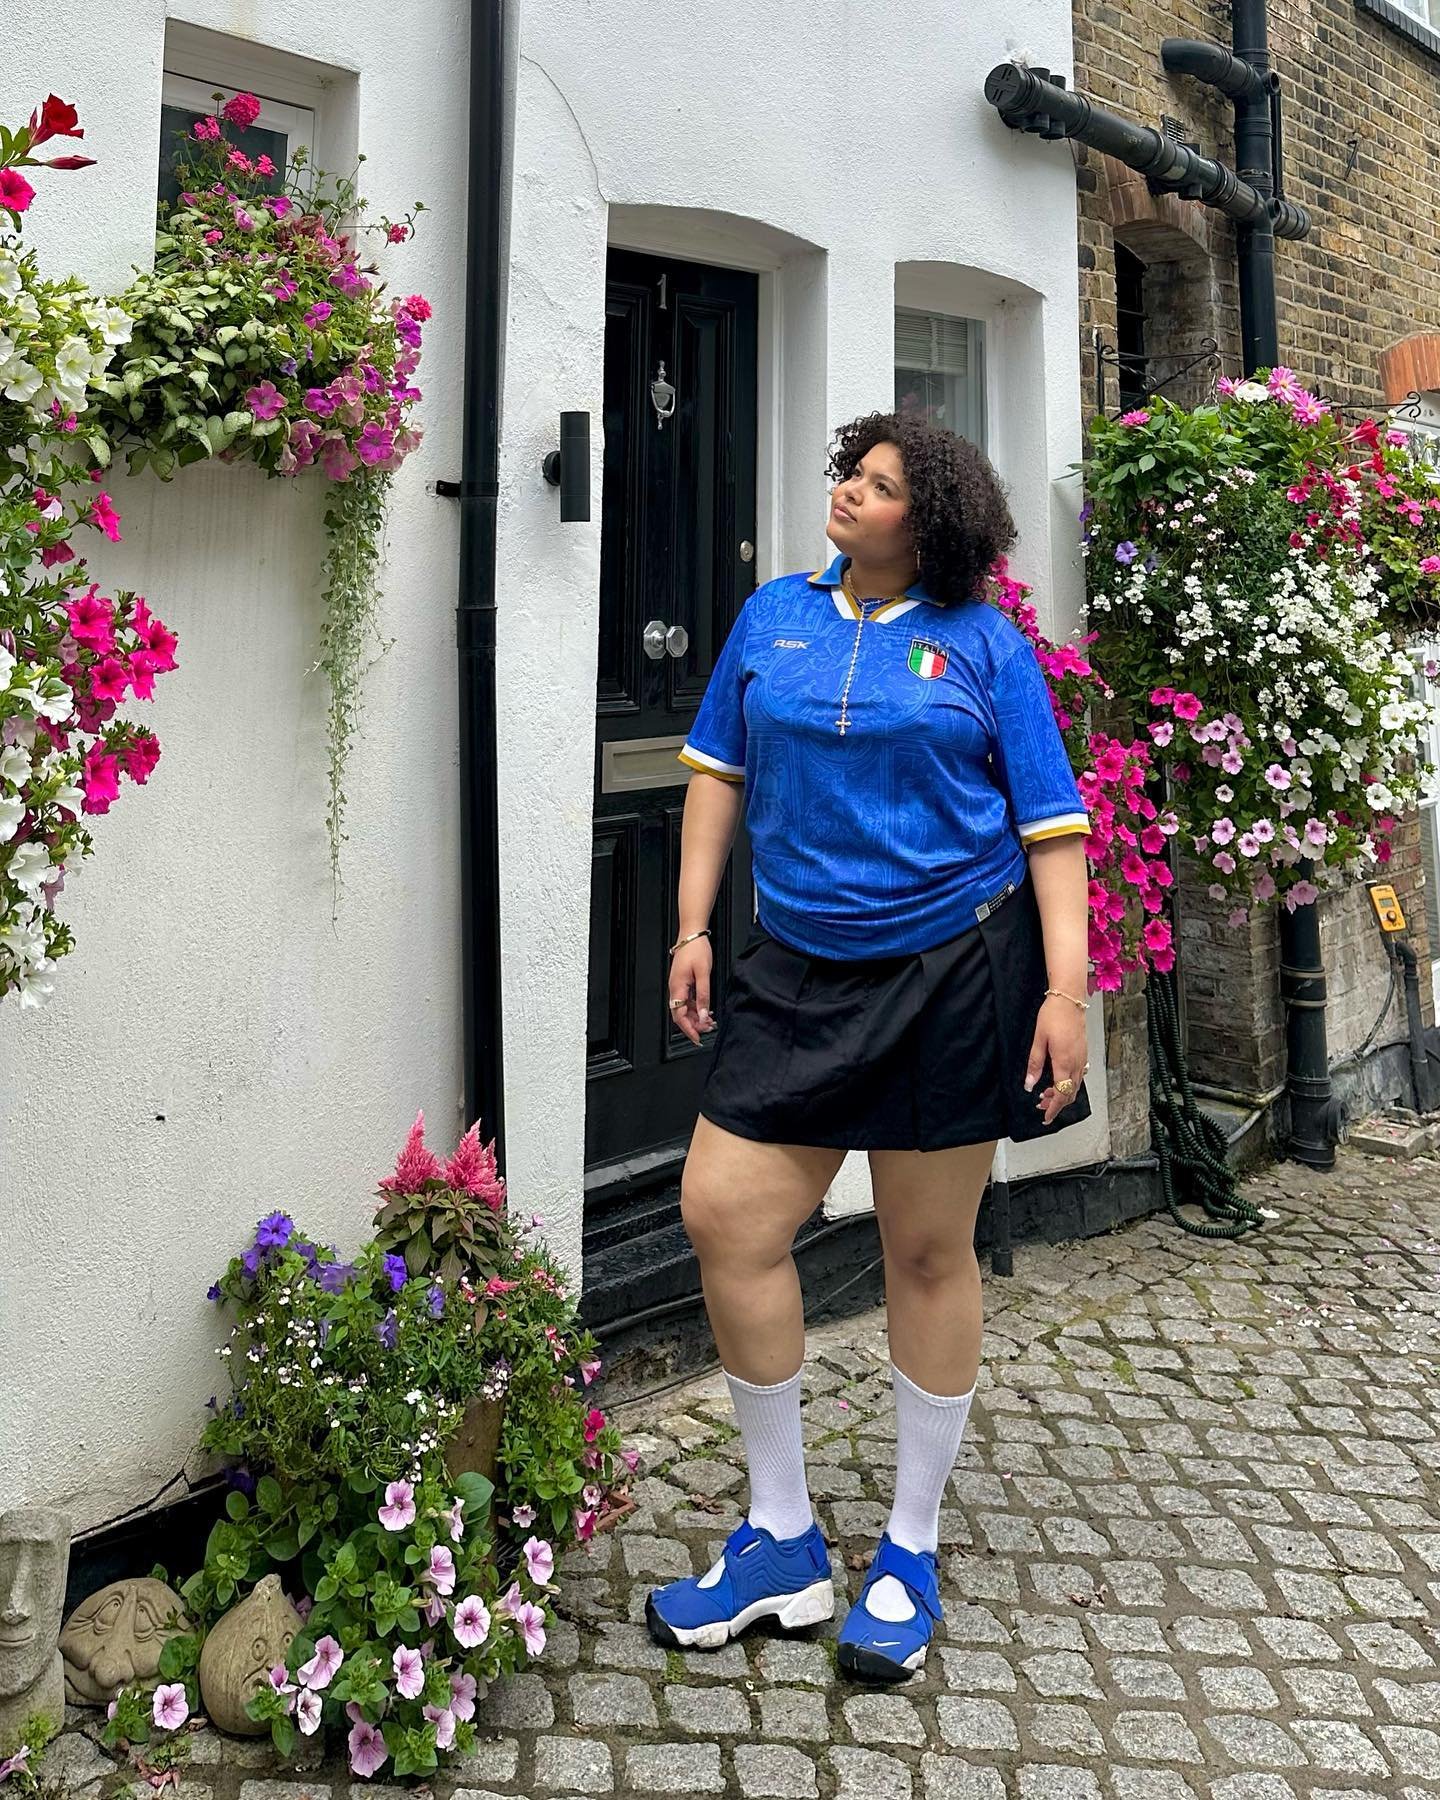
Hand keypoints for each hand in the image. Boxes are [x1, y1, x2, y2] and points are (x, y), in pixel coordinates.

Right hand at [668, 938, 715, 1046]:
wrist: (691, 935)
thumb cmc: (696, 950)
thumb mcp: (704, 974)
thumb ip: (704, 996)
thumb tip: (703, 1014)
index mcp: (677, 987)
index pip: (679, 1016)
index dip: (688, 1029)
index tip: (697, 1038)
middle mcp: (675, 988)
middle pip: (681, 1014)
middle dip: (694, 1025)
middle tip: (708, 1029)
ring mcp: (678, 986)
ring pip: (685, 1008)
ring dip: (696, 1016)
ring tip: (710, 1021)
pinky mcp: (683, 982)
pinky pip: (687, 1000)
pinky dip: (696, 1007)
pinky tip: (706, 1010)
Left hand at [1025, 994, 1088, 1125]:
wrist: (1069, 999)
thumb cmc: (1053, 1016)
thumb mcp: (1038, 1040)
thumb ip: (1034, 1064)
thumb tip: (1029, 1084)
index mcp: (1064, 1063)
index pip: (1061, 1094)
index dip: (1053, 1109)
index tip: (1045, 1117)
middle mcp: (1076, 1063)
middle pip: (1070, 1094)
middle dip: (1056, 1104)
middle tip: (1040, 1105)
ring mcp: (1082, 1058)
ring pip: (1075, 1086)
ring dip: (1062, 1093)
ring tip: (1045, 1093)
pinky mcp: (1083, 1053)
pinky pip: (1078, 1075)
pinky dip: (1068, 1083)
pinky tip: (1057, 1079)